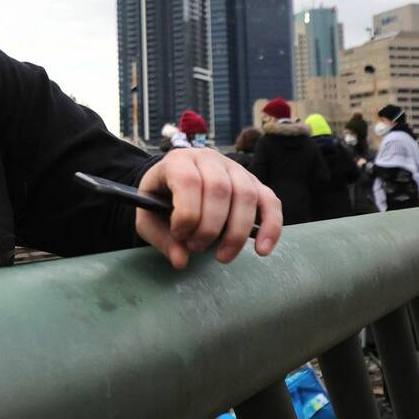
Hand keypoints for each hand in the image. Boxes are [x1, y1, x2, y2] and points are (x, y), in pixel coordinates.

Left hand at [135, 148, 282, 268]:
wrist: (172, 184)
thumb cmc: (160, 200)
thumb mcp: (148, 218)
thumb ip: (161, 239)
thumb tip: (181, 260)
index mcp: (177, 161)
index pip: (188, 181)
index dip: (186, 213)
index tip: (179, 235)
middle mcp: (209, 158)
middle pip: (219, 189)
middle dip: (210, 228)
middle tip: (197, 248)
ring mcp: (235, 168)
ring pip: (246, 195)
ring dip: (236, 233)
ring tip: (221, 256)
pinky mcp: (254, 183)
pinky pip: (270, 201)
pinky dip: (270, 226)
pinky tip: (262, 250)